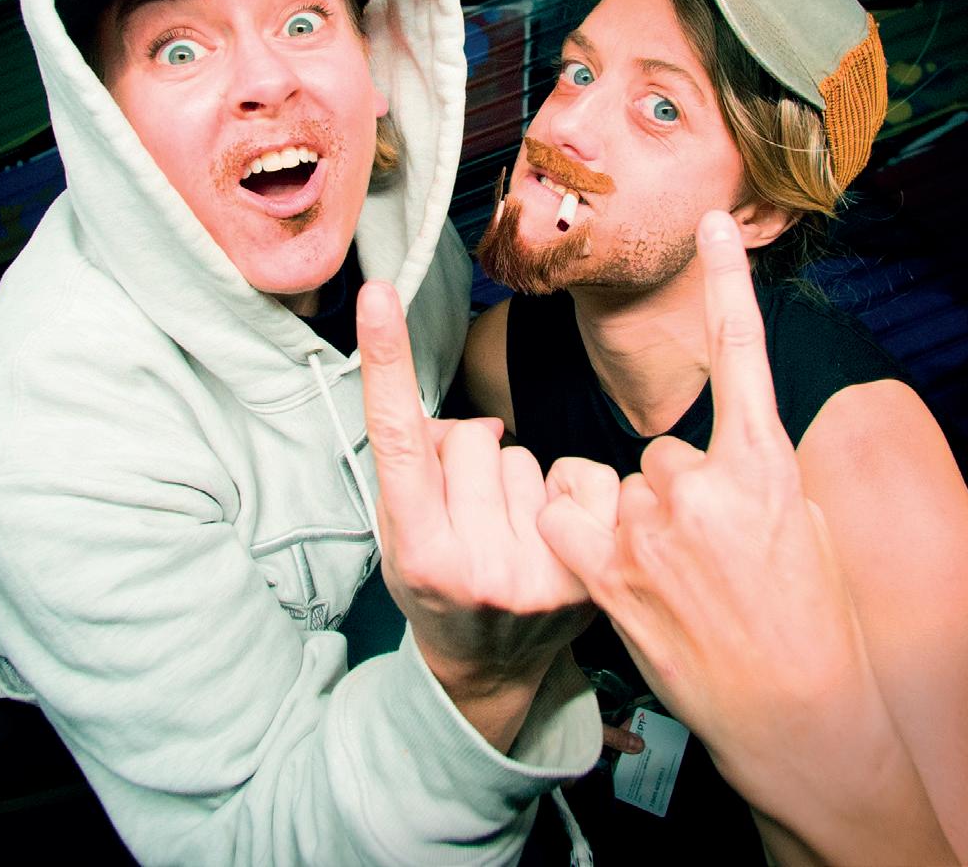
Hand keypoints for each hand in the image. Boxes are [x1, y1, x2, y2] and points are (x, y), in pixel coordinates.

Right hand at [357, 280, 593, 751]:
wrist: (490, 670)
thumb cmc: (437, 586)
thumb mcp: (401, 533)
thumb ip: (415, 469)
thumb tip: (464, 424)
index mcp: (418, 551)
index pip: (399, 441)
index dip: (386, 363)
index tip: (378, 296)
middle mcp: (475, 565)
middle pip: (473, 437)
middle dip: (468, 457)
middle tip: (468, 509)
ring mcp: (536, 573)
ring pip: (525, 455)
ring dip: (516, 480)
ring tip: (509, 532)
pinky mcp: (588, 575)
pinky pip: (582, 475)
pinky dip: (568, 490)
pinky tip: (553, 528)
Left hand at [536, 211, 887, 807]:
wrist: (796, 716)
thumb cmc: (808, 622)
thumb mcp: (797, 528)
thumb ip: (749, 477)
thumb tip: (716, 458)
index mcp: (765, 467)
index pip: (744, 358)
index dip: (728, 287)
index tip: (716, 225)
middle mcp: (705, 486)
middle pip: (655, 450)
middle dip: (668, 496)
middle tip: (702, 556)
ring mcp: (651, 527)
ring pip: (611, 485)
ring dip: (628, 522)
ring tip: (669, 579)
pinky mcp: (606, 567)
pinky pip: (567, 512)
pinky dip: (585, 537)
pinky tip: (620, 575)